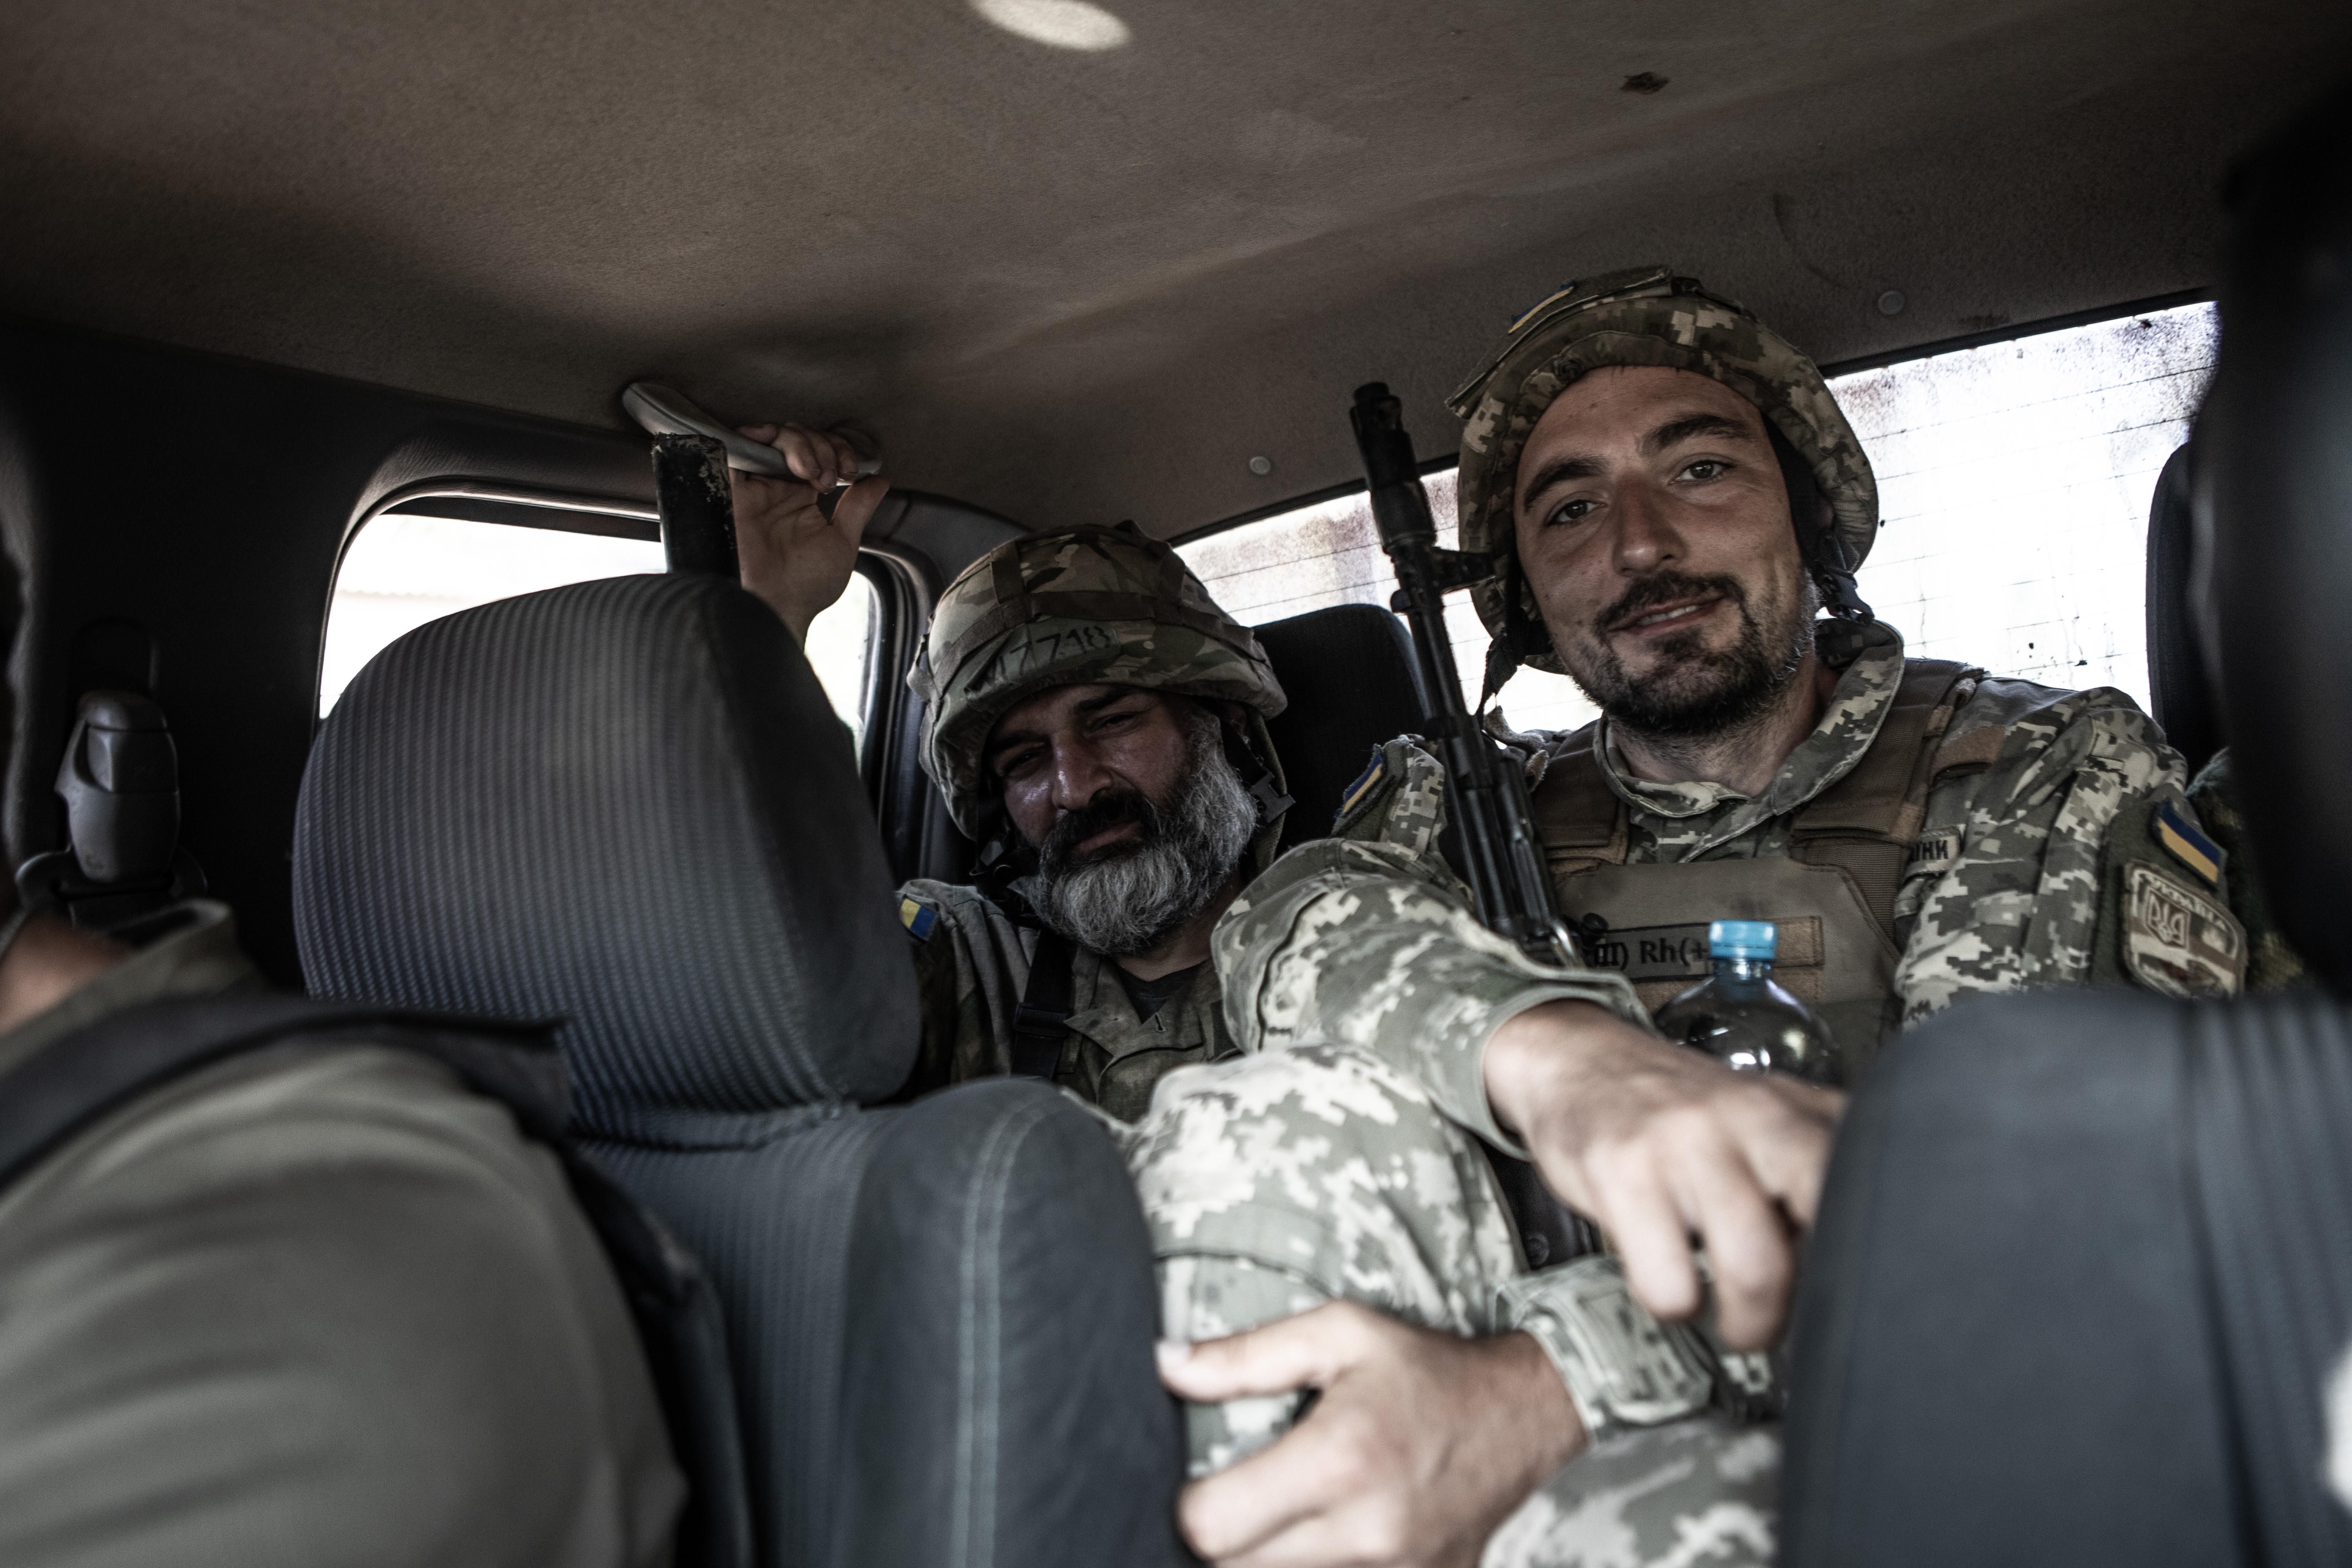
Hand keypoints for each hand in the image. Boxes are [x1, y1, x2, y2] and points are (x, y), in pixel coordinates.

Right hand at [731, 422, 888, 642]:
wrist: (775, 607)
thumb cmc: (805, 587)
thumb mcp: (841, 542)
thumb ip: (858, 507)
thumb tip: (880, 480)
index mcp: (804, 499)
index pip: (821, 453)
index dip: (839, 451)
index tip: (851, 472)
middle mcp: (779, 489)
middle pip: (799, 439)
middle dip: (822, 446)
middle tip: (830, 477)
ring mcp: (757, 488)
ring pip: (775, 438)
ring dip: (800, 443)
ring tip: (810, 472)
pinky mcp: (733, 489)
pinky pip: (738, 448)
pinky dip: (756, 436)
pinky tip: (776, 445)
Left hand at [1158, 1302, 1581, 1567]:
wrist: (1524, 1413)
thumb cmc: (1424, 1368)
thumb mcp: (1337, 1333)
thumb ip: (1244, 1357)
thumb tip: (1164, 1366)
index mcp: (1339, 1460)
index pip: (1213, 1527)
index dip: (1188, 1510)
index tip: (1197, 1486)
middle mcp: (1368, 1532)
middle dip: (1222, 1539)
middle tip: (1235, 1497)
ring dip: (1266, 1557)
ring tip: (1278, 1514)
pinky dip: (1314, 1567)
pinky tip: (1319, 1534)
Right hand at [1484, 1001, 1843, 1348]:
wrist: (1582, 1061)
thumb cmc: (1684, 1110)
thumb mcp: (1771, 1114)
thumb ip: (1826, 1162)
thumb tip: (1879, 1250)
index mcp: (1800, 1110)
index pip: (1870, 1194)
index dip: (1865, 1265)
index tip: (1844, 1298)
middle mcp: (1751, 1117)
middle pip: (1824, 1238)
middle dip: (1808, 1308)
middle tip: (1786, 1321)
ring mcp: (1687, 1142)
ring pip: (1754, 1269)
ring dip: (1748, 1324)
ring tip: (1734, 1319)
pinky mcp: (1623, 1172)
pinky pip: (1668, 1283)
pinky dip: (1673, 1304)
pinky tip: (1669, 1280)